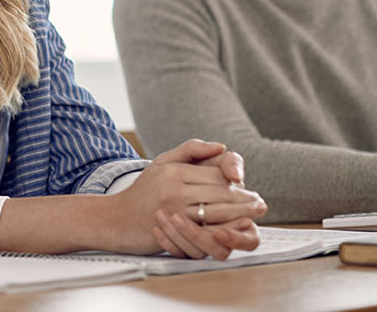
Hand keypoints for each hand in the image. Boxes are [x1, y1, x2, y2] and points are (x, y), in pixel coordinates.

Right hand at [107, 138, 265, 255]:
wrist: (116, 218)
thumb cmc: (142, 191)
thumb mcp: (162, 162)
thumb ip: (191, 150)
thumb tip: (221, 146)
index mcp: (174, 170)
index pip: (214, 174)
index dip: (235, 182)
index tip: (247, 188)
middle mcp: (175, 188)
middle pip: (220, 193)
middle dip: (244, 199)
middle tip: (260, 204)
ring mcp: (175, 209)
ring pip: (217, 211)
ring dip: (240, 214)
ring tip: (254, 215)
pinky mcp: (175, 229)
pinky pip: (206, 229)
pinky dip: (224, 230)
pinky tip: (235, 230)